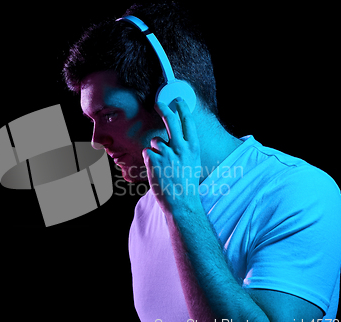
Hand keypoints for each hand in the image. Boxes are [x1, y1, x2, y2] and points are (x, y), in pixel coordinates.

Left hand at [142, 98, 201, 217]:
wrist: (181, 201)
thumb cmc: (186, 184)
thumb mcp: (192, 162)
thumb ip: (184, 149)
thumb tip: (176, 139)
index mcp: (192, 147)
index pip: (188, 122)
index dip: (183, 109)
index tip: (178, 100)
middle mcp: (180, 147)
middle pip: (171, 121)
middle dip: (165, 108)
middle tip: (159, 102)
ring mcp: (166, 152)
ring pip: (155, 141)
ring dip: (156, 150)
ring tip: (163, 165)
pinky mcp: (153, 159)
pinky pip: (147, 152)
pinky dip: (149, 159)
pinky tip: (156, 170)